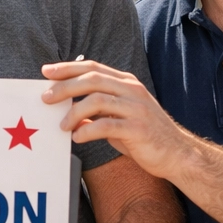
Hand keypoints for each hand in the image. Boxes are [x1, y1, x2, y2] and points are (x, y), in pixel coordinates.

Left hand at [41, 60, 185, 177]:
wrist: (177, 154)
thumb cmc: (145, 136)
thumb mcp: (119, 118)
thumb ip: (97, 112)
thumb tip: (69, 114)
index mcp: (127, 83)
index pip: (93, 67)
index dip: (68, 68)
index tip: (46, 71)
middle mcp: (132, 90)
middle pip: (92, 80)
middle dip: (64, 87)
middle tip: (45, 98)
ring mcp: (136, 108)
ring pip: (97, 99)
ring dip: (73, 112)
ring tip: (62, 126)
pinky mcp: (138, 129)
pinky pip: (107, 125)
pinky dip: (88, 130)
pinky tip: (78, 138)